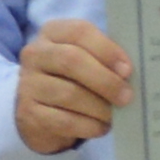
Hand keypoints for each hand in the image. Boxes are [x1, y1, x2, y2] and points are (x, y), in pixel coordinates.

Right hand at [14, 20, 132, 155]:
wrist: (37, 110)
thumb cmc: (71, 79)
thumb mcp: (84, 60)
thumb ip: (104, 59)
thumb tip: (130, 73)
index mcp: (52, 33)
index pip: (79, 32)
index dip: (107, 50)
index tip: (127, 69)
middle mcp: (35, 54)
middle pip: (72, 61)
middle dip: (105, 80)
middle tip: (127, 96)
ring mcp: (29, 84)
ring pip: (69, 94)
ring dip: (99, 107)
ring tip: (114, 115)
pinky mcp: (29, 113)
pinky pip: (65, 120)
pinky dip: (89, 125)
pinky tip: (101, 127)